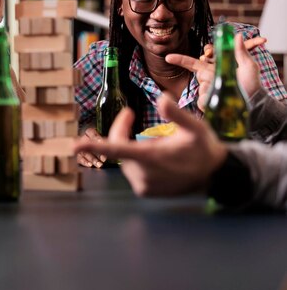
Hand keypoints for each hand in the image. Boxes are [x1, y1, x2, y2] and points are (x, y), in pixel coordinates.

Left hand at [73, 96, 227, 196]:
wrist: (214, 176)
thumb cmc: (203, 148)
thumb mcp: (195, 127)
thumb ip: (177, 114)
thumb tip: (161, 98)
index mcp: (151, 157)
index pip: (116, 150)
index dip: (94, 146)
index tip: (74, 146)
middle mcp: (143, 174)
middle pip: (118, 148)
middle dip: (121, 130)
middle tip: (129, 114)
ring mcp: (143, 185)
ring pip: (124, 158)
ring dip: (131, 146)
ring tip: (155, 142)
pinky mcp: (144, 191)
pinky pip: (131, 170)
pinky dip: (136, 159)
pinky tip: (155, 157)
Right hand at [166, 34, 261, 110]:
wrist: (255, 102)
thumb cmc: (251, 84)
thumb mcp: (248, 65)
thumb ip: (241, 51)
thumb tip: (237, 35)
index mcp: (215, 68)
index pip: (195, 62)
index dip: (181, 60)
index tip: (168, 58)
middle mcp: (209, 78)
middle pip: (196, 70)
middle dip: (190, 65)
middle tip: (177, 60)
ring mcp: (208, 90)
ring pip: (202, 84)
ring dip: (210, 84)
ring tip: (226, 87)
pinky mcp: (208, 103)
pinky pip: (203, 99)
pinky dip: (209, 99)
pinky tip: (218, 98)